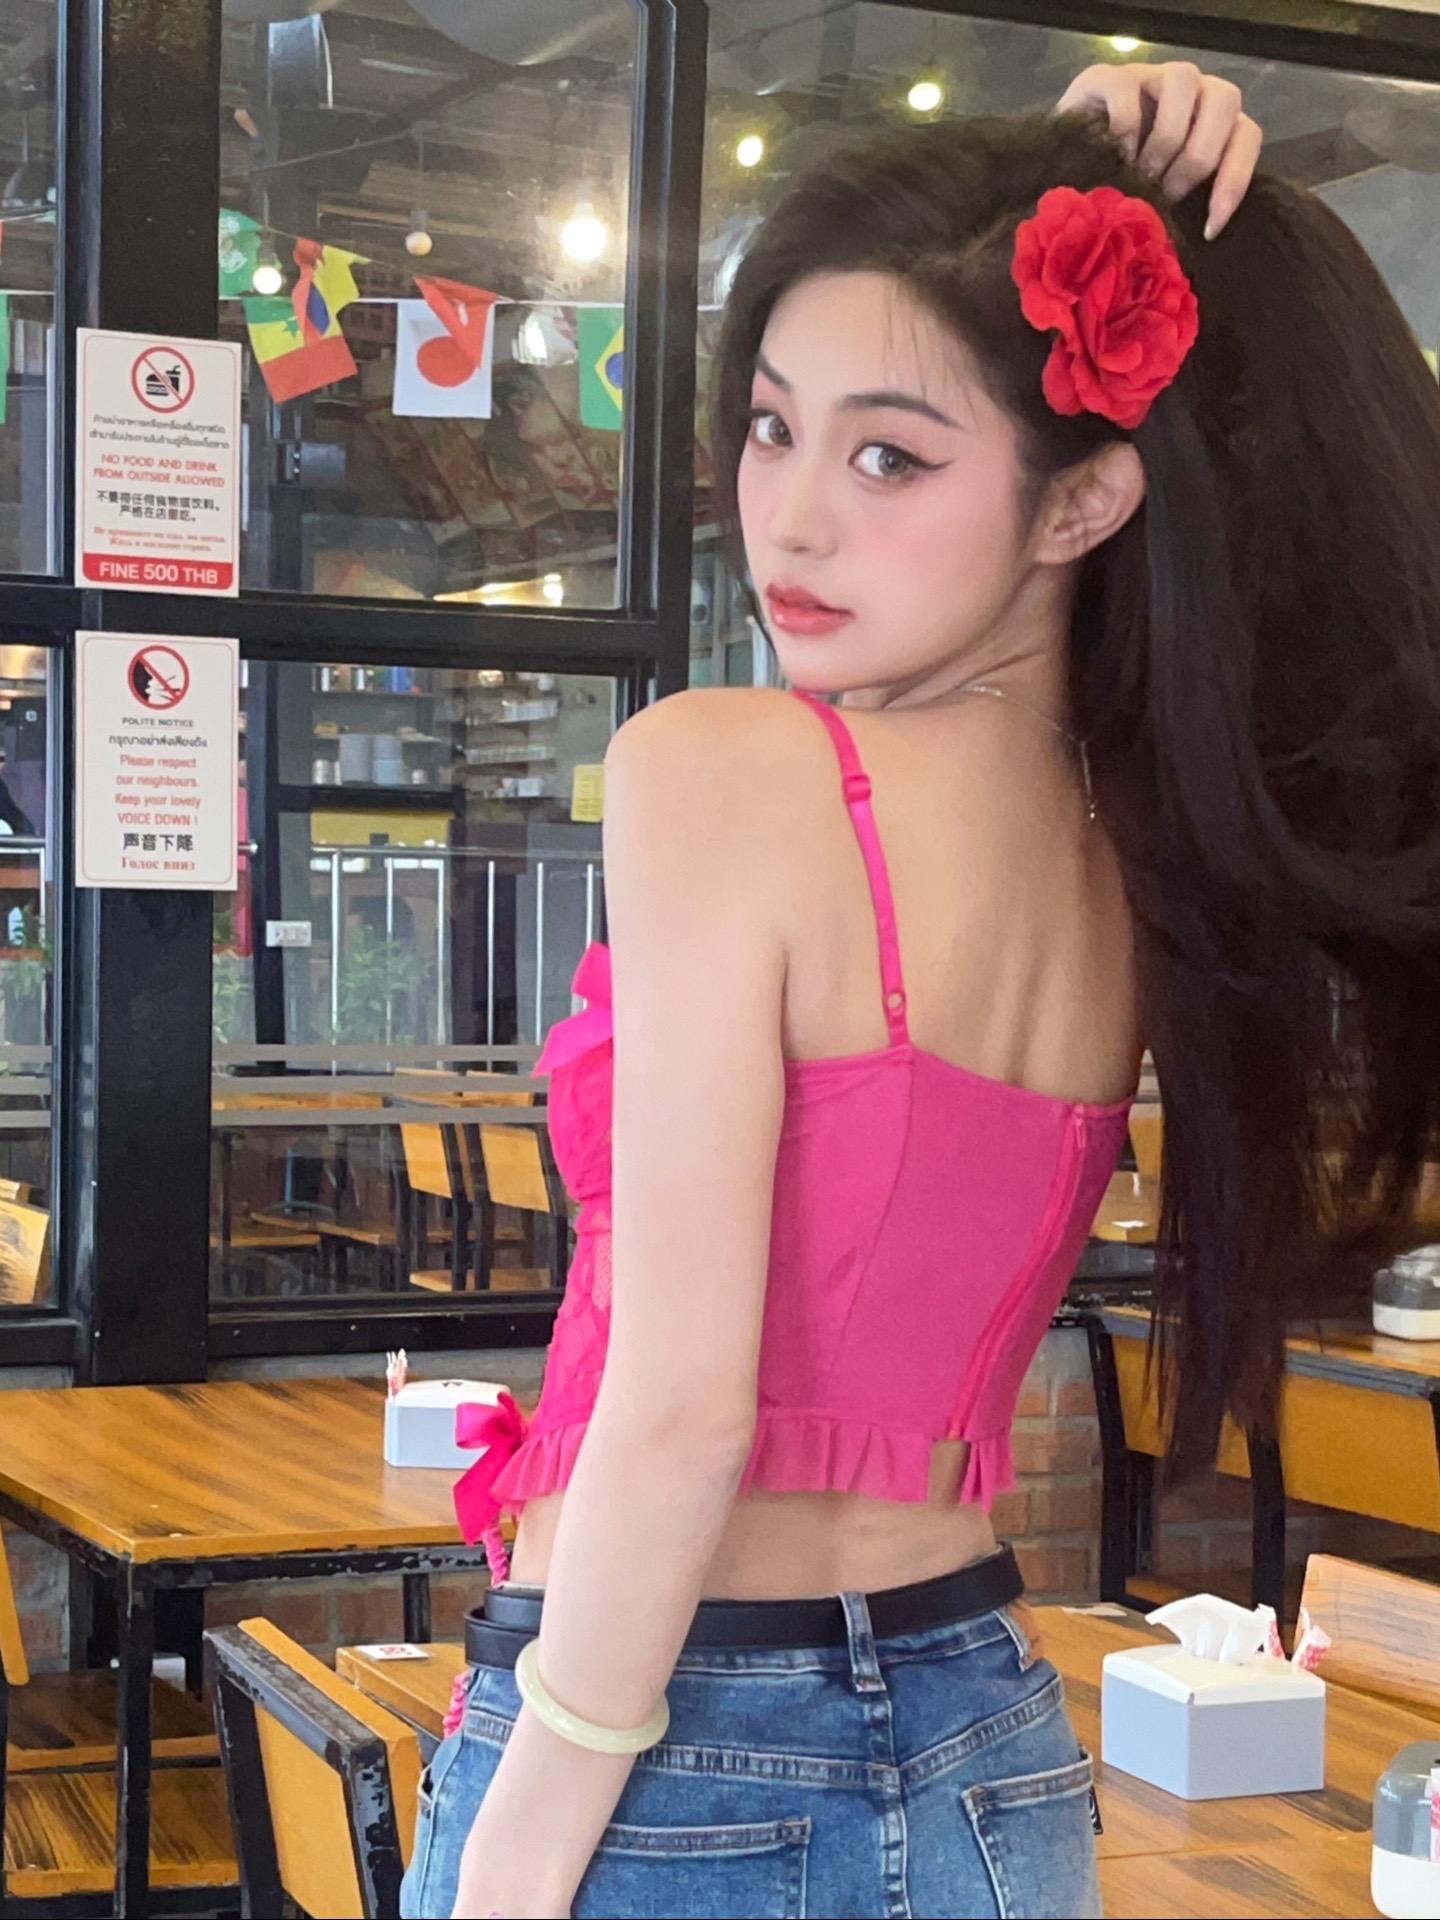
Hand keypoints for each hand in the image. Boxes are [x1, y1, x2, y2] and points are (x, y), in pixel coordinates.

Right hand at [1057, 60, 1262, 238]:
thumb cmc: (1113, 194)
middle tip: (1164, 192)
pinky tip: (1112, 157)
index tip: (1209, 227)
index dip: (1234, 181)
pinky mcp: (1107, 77)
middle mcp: (1189, 91)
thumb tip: (1201, 239)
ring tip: (1139, 173)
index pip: (1245, 135)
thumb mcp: (1155, 204)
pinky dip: (1124, 130)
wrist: (1056, 173)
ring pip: (1185, 81)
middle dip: (1196, 158)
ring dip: (1165, 139)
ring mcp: (1149, 77)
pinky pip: (1128, 92)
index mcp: (1208, 122)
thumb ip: (1180, 207)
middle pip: (1225, 101)